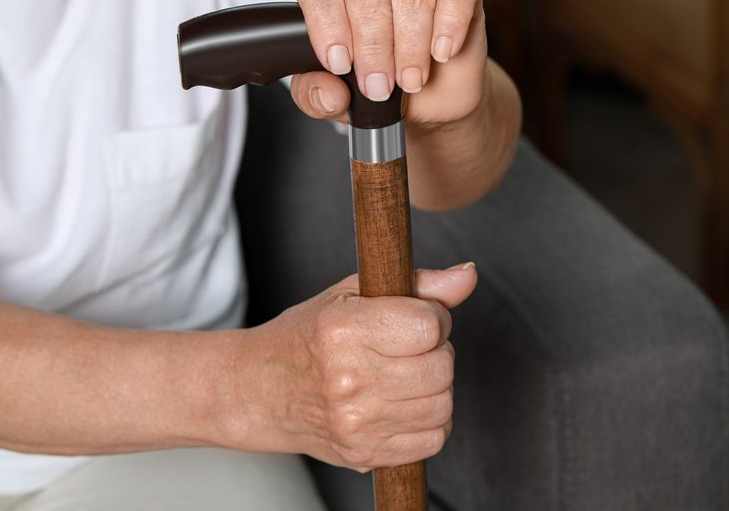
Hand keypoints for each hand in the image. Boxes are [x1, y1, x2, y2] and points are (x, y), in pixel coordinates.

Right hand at [239, 263, 476, 470]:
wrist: (260, 390)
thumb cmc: (309, 336)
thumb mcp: (353, 294)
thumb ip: (418, 283)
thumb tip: (468, 274)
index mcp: (342, 330)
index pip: (429, 326)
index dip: (432, 318)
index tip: (413, 318)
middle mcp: (347, 380)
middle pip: (441, 367)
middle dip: (435, 352)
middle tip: (407, 348)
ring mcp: (356, 423)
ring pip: (443, 404)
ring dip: (434, 387)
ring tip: (404, 375)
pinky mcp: (364, 454)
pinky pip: (434, 439)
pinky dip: (429, 421)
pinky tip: (402, 404)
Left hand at [290, 0, 487, 129]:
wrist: (434, 99)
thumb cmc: (385, 87)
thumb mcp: (340, 102)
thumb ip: (316, 97)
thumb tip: (327, 92)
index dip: (326, 23)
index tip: (339, 63)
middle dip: (372, 48)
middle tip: (379, 86)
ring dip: (410, 44)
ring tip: (411, 80)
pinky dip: (448, 23)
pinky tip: (442, 51)